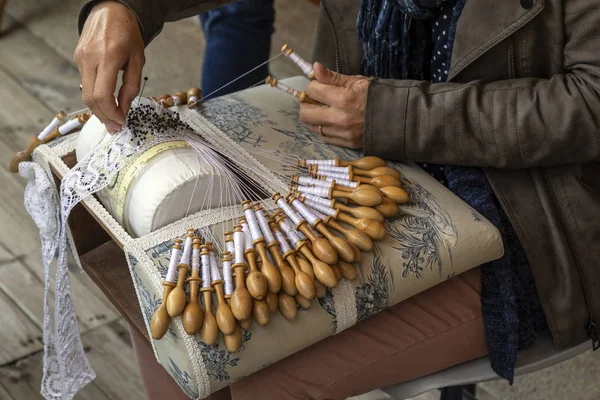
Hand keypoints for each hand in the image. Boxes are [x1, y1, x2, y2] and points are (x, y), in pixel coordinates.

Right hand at [74, 1, 144, 132]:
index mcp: (109, 57)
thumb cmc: (128, 34)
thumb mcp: (138, 60)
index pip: (103, 95)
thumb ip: (131, 86)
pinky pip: (85, 83)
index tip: (121, 122)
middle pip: (91, 99)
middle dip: (103, 117)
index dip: (111, 113)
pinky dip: (95, 96)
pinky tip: (106, 101)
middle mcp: (90, 58)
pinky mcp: (77, 58)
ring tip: (112, 118)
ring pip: (85, 93)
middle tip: (115, 127)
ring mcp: (81, 58)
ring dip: (98, 109)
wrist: (111, 10)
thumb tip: (124, 109)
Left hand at [299, 63, 369, 148]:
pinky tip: (333, 122)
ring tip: (325, 111)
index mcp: (343, 98)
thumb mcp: (356, 81)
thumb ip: (333, 77)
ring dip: (314, 118)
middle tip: (315, 100)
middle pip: (305, 114)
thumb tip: (315, 68)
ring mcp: (342, 133)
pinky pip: (324, 137)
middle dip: (307, 105)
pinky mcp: (346, 143)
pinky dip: (325, 129)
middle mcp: (340, 118)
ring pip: (313, 127)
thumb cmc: (375, 95)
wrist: (396, 116)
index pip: (311, 91)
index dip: (313, 86)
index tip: (320, 86)